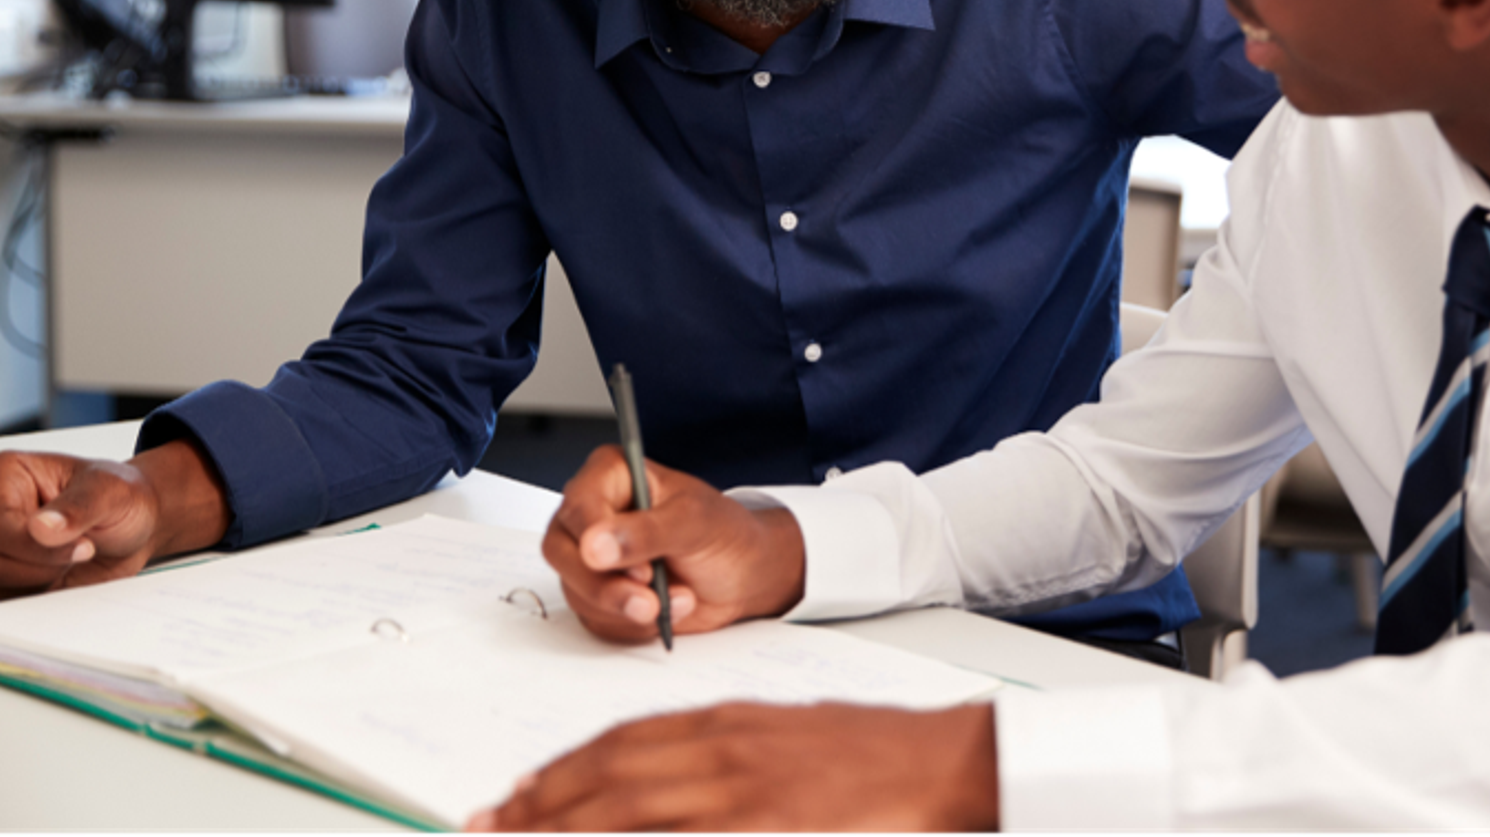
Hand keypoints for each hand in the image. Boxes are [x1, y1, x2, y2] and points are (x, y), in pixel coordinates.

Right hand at [0, 441, 229, 594]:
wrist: (137, 526)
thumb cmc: (121, 497)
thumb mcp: (110, 492)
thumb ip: (78, 508)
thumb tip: (41, 527)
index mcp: (7, 476)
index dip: (35, 546)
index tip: (83, 546)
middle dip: (40, 565)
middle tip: (83, 549)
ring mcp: (1, 545)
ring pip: (0, 580)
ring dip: (41, 580)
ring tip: (73, 556)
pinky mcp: (8, 573)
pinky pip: (8, 597)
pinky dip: (38, 594)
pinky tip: (64, 572)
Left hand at [467, 700, 998, 834]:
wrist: (947, 764)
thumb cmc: (875, 759)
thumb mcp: (788, 744)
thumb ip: (726, 763)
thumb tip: (674, 791)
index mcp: (730, 722)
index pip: (623, 741)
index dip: (561, 769)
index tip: (516, 794)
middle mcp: (726, 751)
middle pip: (610, 777)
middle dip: (538, 806)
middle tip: (483, 826)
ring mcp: (745, 793)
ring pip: (630, 812)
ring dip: (563, 831)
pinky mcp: (770, 827)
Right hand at [543, 444, 806, 642]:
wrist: (743, 575)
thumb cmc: (723, 533)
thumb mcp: (694, 522)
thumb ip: (647, 530)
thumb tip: (594, 546)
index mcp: (612, 475)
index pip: (578, 504)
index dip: (598, 538)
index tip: (637, 568)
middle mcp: (593, 513)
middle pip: (562, 551)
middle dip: (606, 584)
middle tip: (649, 599)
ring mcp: (591, 556)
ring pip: (576, 589)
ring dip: (627, 606)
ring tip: (678, 599)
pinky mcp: (598, 593)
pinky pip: (594, 617)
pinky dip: (632, 623)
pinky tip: (667, 610)